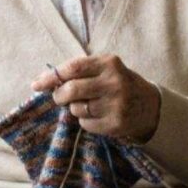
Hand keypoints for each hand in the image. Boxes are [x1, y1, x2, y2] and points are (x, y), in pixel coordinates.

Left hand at [31, 55, 160, 142]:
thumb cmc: (119, 84)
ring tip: (89, 105)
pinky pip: (86, 124)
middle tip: (59, 98)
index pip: (73, 68)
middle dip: (59, 96)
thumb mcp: (105, 69)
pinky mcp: (117, 124)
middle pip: (72, 90)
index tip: (37, 84)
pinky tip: (98, 116)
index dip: (52, 77)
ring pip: (77, 109)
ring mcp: (117, 104)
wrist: (151, 106)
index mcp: (109, 64)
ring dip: (75, 109)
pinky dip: (85, 121)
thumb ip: (78, 71)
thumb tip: (43, 81)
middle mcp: (114, 82)